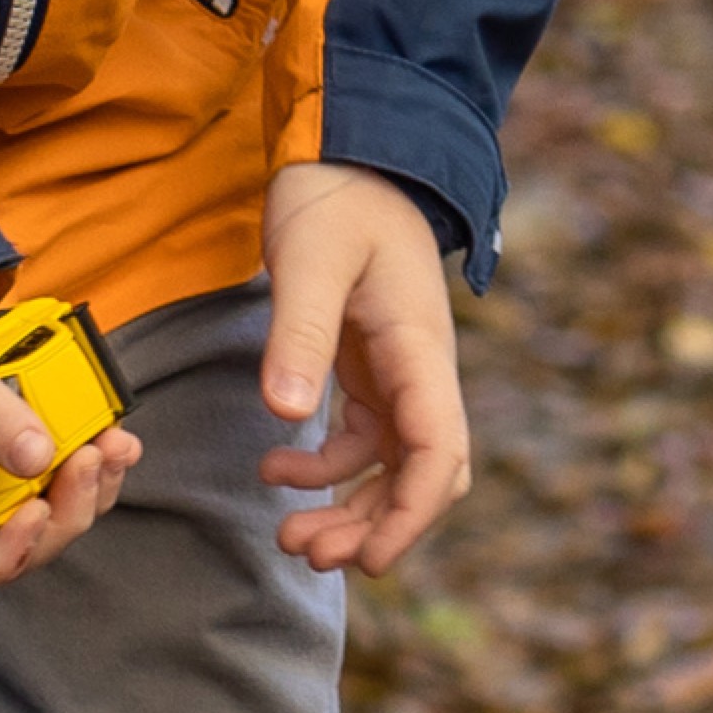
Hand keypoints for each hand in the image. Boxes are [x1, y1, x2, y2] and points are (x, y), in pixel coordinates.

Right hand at [0, 292, 135, 602]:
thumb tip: (39, 462)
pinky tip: (115, 431)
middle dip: (61, 517)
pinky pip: (57, 469)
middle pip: (2, 546)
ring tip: (115, 445)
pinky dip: (93, 458)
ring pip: (41, 511)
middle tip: (93, 462)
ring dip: (89, 490)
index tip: (34, 513)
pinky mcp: (12, 434)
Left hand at [256, 163, 475, 575]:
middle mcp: (422, 370)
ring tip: (290, 534)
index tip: (367, 558)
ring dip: (351, 508)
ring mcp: (400, 372)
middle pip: (426, 474)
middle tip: (310, 553)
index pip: (438, 450)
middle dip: (379, 526)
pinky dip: (325, 469)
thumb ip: (300, 336)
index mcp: (419, 348)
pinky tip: (274, 467)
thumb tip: (289, 416)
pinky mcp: (373, 369)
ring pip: (395, 466)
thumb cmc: (335, 198)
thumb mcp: (308, 261)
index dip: (411, 514)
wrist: (347, 154)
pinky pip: (363, 441)